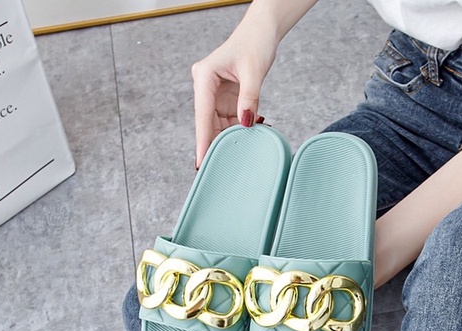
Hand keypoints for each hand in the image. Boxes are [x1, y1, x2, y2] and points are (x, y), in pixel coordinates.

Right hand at [191, 20, 278, 166]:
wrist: (261, 33)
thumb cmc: (254, 44)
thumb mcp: (254, 72)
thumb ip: (250, 98)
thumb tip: (246, 123)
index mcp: (205, 77)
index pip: (202, 115)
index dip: (202, 140)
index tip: (200, 162)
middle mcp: (205, 86)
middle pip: (208, 123)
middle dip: (217, 143)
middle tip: (224, 167)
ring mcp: (214, 94)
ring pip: (219, 124)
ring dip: (234, 137)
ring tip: (249, 147)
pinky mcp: (225, 98)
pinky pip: (230, 120)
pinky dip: (242, 128)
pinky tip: (255, 132)